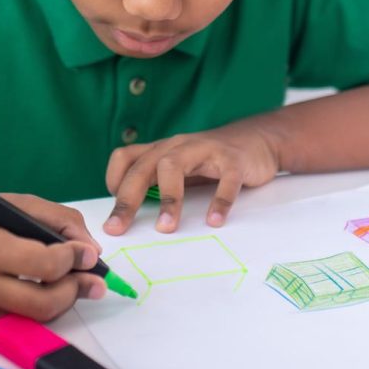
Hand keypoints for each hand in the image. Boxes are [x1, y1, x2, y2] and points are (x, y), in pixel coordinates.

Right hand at [0, 193, 104, 319]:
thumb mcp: (16, 202)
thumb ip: (59, 219)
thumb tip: (91, 251)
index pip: (44, 265)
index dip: (74, 259)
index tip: (87, 253)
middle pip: (43, 304)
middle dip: (74, 291)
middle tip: (90, 278)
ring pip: (35, 318)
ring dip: (63, 301)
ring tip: (73, 281)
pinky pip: (21, 318)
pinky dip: (41, 305)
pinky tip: (47, 287)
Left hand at [103, 129, 279, 234]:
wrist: (255, 140)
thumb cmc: (210, 161)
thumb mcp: (178, 168)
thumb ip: (157, 184)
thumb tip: (129, 215)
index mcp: (161, 150)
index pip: (125, 158)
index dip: (113, 181)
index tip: (114, 211)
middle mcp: (177, 146)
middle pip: (143, 167)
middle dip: (127, 199)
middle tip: (118, 227)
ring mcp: (204, 150)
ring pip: (174, 166)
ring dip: (168, 199)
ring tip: (166, 227)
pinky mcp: (232, 160)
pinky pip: (224, 179)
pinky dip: (219, 201)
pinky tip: (214, 221)